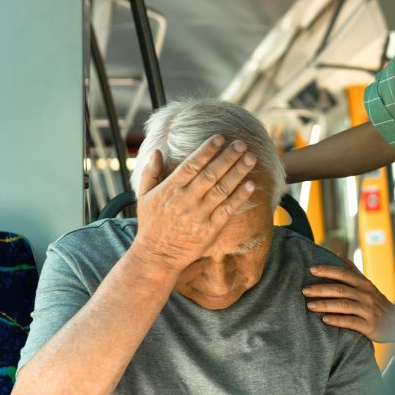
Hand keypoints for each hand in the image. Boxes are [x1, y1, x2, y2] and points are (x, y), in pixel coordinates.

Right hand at [132, 135, 257, 272]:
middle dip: (227, 157)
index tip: (220, 138)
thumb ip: (150, 173)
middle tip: (241, 144)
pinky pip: (227, 210)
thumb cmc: (151, 224)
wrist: (157, 256)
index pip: (191, 165)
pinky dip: (239, 197)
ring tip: (250, 158)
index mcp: (170, 189)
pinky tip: (250, 185)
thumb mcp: (144, 196)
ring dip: (237, 173)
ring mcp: (199, 215)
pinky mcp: (209, 230)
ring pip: (221, 189)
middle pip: (210, 174)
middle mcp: (186, 200)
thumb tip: (158, 151)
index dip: (206, 150)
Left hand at [302, 259, 394, 342]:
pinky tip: (325, 320)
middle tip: (304, 290)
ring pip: (344, 305)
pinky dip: (338, 320)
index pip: (344, 274)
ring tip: (310, 305)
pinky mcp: (370, 325)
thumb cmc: (377, 303)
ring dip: (326, 305)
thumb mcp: (367, 285)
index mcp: (363, 284)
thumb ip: (353, 270)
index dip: (328, 270)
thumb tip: (338, 254)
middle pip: (341, 289)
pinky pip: (351, 322)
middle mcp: (366, 295)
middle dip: (321, 289)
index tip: (312, 269)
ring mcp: (368, 310)